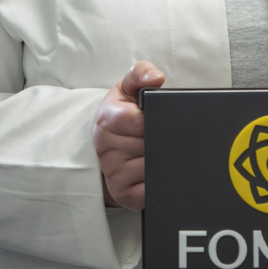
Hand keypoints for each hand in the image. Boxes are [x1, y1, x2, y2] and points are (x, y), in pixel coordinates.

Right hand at [93, 60, 164, 211]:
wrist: (112, 147)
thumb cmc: (124, 115)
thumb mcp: (129, 89)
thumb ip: (141, 74)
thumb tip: (156, 77)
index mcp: (107, 120)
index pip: (138, 121)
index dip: (153, 120)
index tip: (158, 118)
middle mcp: (105, 148)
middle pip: (148, 146)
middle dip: (160, 141)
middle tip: (161, 136)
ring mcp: (113, 173)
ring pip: (151, 168)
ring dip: (162, 161)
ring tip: (159, 152)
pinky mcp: (123, 194)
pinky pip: (149, 192)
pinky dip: (160, 184)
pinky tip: (158, 173)